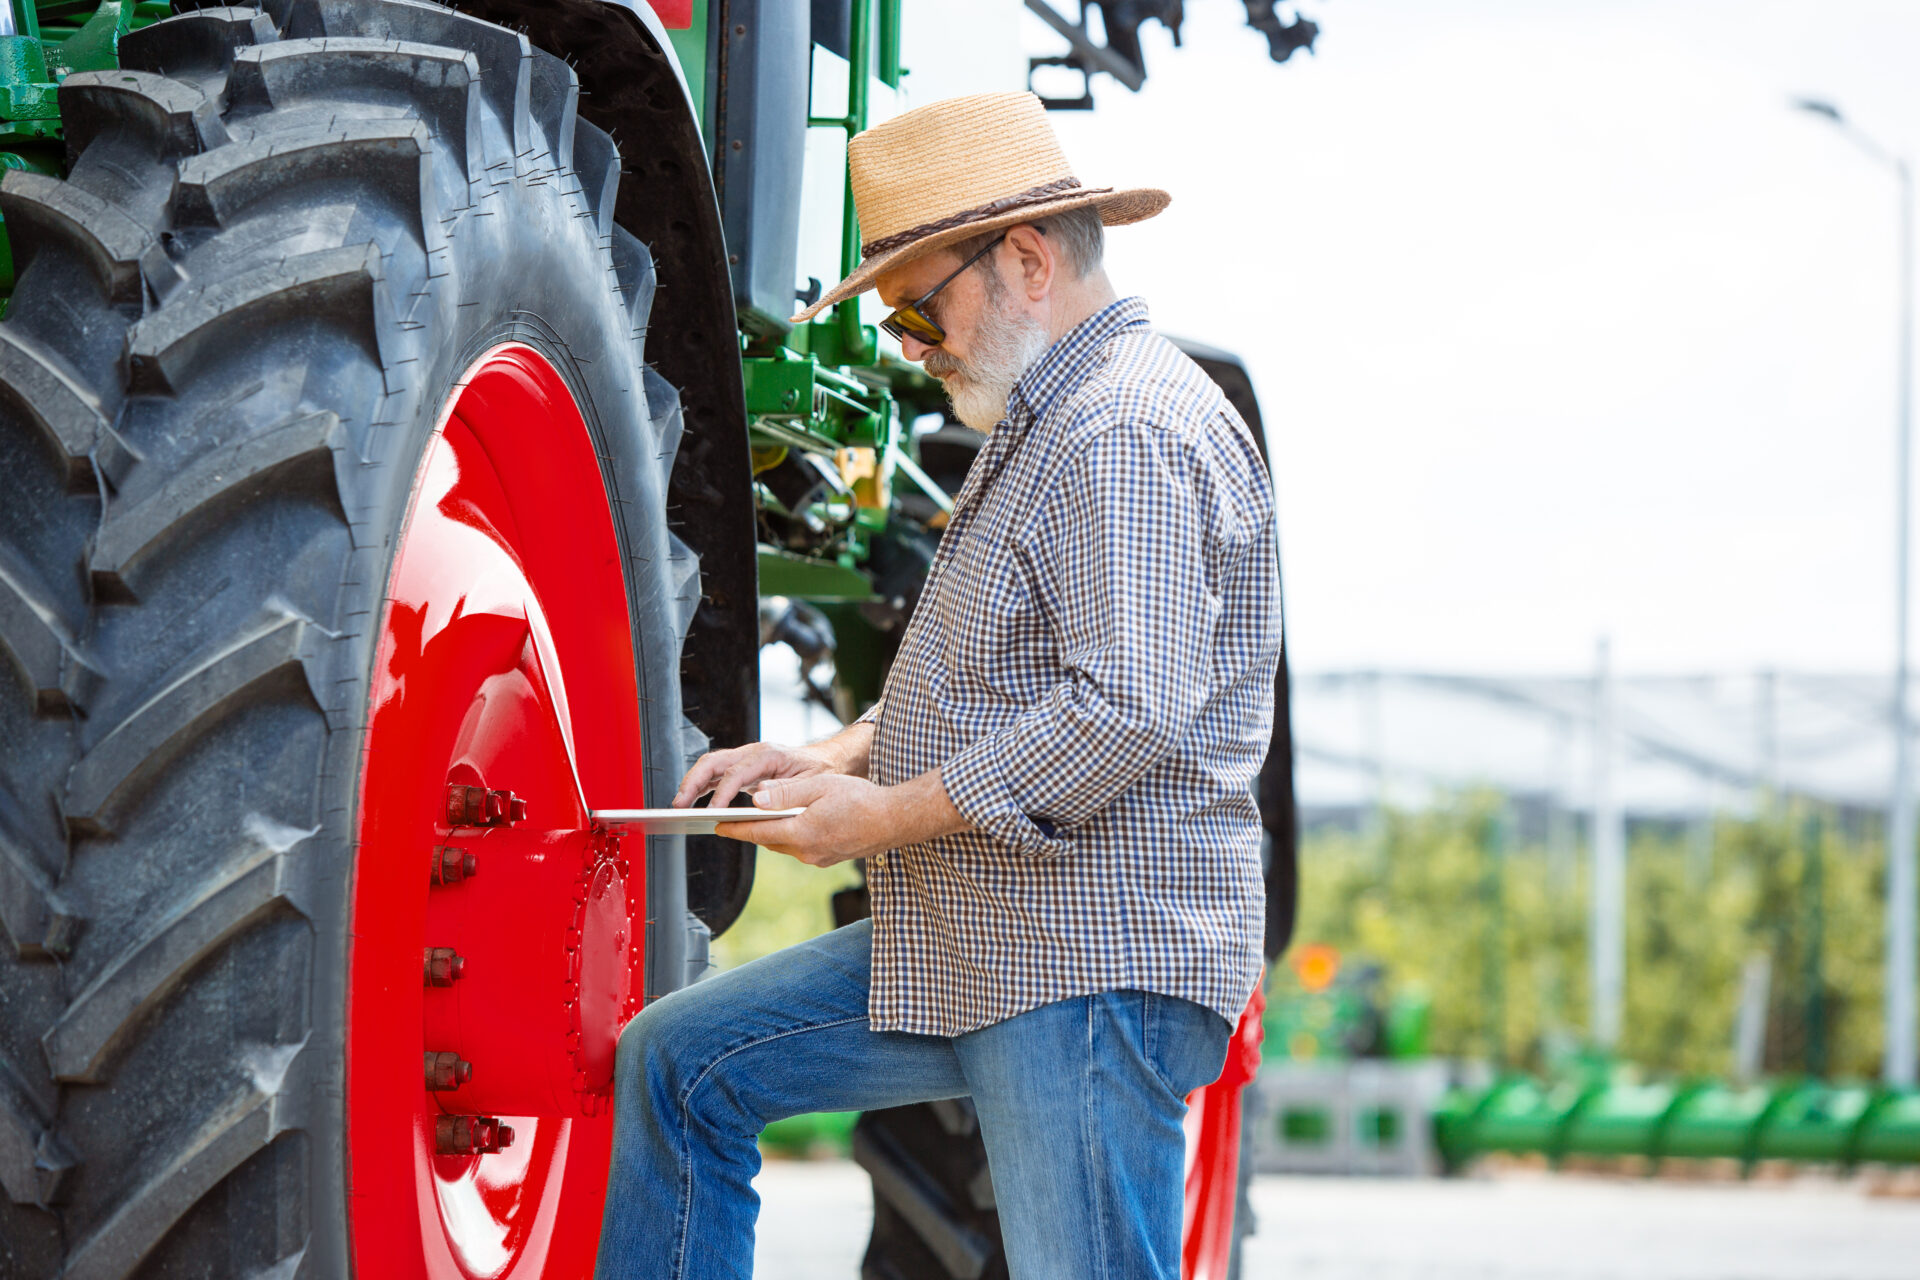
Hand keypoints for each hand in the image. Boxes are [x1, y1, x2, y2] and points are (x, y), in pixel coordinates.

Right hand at [673, 741, 835, 809]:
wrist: (826, 760)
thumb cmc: (819, 772)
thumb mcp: (810, 783)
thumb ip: (785, 791)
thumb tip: (758, 798)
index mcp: (768, 755)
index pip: (736, 773)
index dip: (722, 793)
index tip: (712, 812)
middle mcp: (753, 753)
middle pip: (714, 762)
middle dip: (693, 782)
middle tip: (679, 805)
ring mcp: (746, 759)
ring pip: (710, 766)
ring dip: (692, 784)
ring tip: (679, 806)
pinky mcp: (743, 768)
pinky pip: (717, 774)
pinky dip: (702, 786)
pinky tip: (692, 802)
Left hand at [712, 768, 970, 866]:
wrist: (894, 820)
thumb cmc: (861, 799)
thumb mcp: (820, 787)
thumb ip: (786, 794)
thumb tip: (757, 798)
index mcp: (802, 832)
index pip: (758, 832)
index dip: (734, 828)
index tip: (716, 826)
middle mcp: (807, 851)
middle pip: (768, 841)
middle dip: (750, 831)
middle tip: (732, 820)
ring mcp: (818, 858)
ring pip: (785, 845)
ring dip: (772, 834)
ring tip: (759, 820)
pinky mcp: (828, 859)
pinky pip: (800, 848)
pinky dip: (791, 837)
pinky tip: (792, 825)